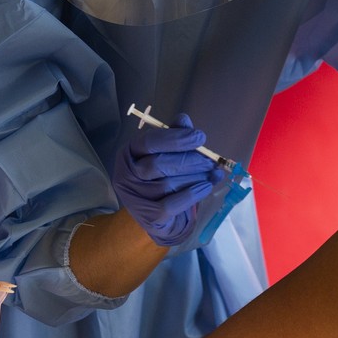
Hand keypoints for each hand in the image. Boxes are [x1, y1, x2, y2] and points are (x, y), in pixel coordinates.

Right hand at [112, 113, 225, 246]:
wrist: (160, 217)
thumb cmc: (163, 178)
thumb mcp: (168, 154)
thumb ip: (175, 136)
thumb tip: (183, 120)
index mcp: (129, 153)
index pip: (149, 142)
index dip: (176, 138)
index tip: (200, 137)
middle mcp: (126, 175)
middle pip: (157, 164)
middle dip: (189, 161)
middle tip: (210, 161)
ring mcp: (135, 198)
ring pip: (167, 185)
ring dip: (195, 178)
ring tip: (212, 174)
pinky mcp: (147, 217)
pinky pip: (171, 205)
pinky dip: (192, 196)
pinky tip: (206, 188)